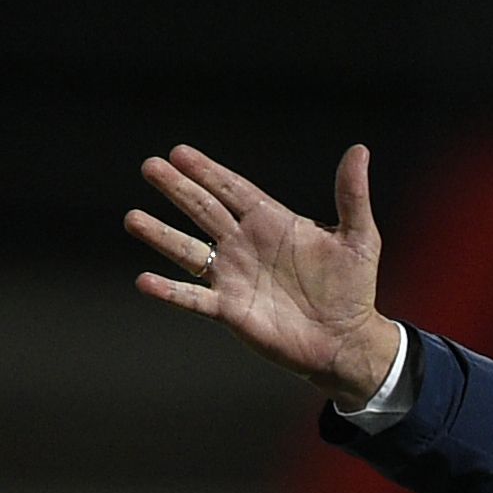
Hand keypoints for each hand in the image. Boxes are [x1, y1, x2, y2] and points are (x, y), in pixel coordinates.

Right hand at [128, 144, 407, 400]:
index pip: (233, 189)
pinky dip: (170, 291)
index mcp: (272, 222)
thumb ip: (352, 195)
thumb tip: (359, 150)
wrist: (347, 341)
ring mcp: (234, 277)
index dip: (208, 171)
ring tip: (132, 218)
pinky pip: (194, 298)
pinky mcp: (230, 310)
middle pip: (204, 210)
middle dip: (178, 189)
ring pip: (190, 251)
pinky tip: (144, 280)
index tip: (179, 153)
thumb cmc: (354, 289)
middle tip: (149, 167)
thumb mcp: (359, 238)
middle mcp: (245, 245)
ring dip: (161, 235)